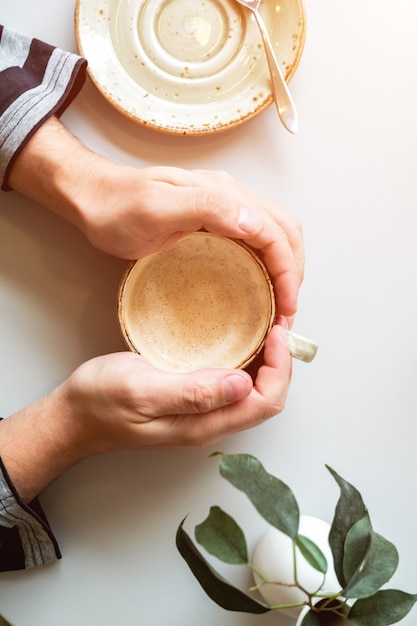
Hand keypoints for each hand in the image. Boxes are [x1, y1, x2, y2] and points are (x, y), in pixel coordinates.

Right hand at [0, 324, 290, 501]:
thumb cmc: (101, 401)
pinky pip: (230, 383)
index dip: (280, 369)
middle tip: (277, 324)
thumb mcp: (143, 391)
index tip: (276, 332)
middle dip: (281, 364)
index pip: (264, 402)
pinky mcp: (191, 400)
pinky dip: (245, 360)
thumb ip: (192, 392)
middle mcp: (209, 422)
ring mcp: (201, 413)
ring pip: (250, 391)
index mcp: (203, 424)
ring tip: (266, 326)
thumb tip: (244, 383)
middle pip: (264, 399)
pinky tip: (238, 337)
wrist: (73, 416)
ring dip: (266, 361)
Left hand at [80, 164, 303, 317]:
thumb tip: (255, 224)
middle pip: (284, 232)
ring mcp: (224, 208)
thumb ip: (207, 208)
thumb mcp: (157, 208)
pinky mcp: (215, 222)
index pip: (274, 232)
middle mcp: (230, 198)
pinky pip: (255, 242)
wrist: (95, 199)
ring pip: (274, 236)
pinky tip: (262, 286)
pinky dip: (268, 265)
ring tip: (281, 304)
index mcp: (223, 194)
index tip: (286, 306)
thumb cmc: (118, 208)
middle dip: (294, 272)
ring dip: (286, 269)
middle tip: (287, 312)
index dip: (287, 271)